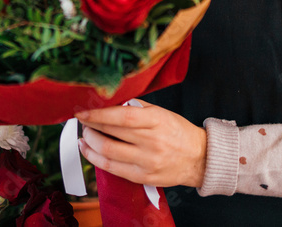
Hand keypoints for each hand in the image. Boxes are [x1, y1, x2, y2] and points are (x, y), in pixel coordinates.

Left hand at [76, 100, 206, 187]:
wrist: (199, 158)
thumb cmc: (178, 132)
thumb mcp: (161, 112)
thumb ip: (136, 107)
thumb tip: (110, 104)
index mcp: (156, 121)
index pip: (122, 117)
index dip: (98, 114)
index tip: (82, 111)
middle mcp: (152, 142)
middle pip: (112, 134)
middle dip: (91, 127)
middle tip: (83, 121)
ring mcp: (147, 162)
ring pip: (109, 153)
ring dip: (90, 143)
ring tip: (84, 135)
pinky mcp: (143, 177)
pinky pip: (113, 169)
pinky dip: (96, 158)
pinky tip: (89, 150)